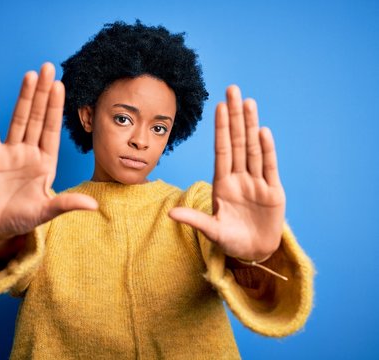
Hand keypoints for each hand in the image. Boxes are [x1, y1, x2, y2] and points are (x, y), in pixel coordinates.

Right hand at [0, 63, 97, 257]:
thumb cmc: (22, 219)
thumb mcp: (46, 211)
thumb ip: (67, 204)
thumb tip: (95, 206)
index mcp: (46, 162)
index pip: (52, 130)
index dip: (55, 108)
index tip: (61, 86)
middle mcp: (29, 152)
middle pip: (37, 118)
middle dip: (43, 94)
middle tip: (48, 68)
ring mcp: (10, 153)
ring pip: (18, 120)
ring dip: (23, 98)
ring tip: (29, 75)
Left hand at [169, 85, 285, 260]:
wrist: (254, 252)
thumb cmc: (230, 240)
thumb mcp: (211, 230)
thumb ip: (194, 219)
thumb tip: (170, 214)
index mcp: (223, 184)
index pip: (221, 150)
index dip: (220, 128)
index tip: (217, 106)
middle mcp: (240, 178)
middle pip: (238, 142)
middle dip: (235, 116)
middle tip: (233, 89)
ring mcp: (257, 183)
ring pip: (254, 149)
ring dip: (251, 125)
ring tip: (249, 102)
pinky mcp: (274, 192)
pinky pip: (270, 168)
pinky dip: (267, 150)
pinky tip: (262, 131)